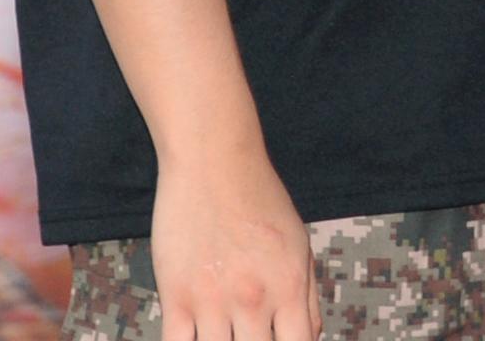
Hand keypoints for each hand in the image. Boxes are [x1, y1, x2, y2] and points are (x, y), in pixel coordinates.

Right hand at [150, 145, 315, 340]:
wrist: (214, 162)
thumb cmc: (261, 201)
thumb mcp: (299, 244)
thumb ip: (307, 297)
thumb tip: (309, 339)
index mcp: (289, 286)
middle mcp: (254, 299)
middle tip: (247, 333)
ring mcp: (212, 301)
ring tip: (223, 331)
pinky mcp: (175, 296)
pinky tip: (193, 337)